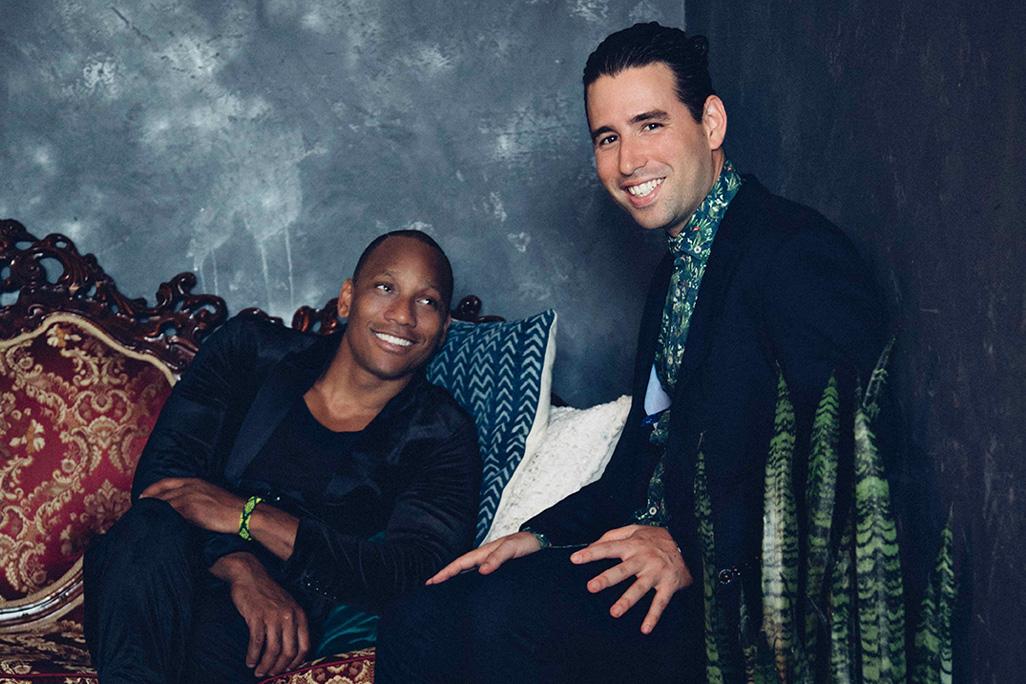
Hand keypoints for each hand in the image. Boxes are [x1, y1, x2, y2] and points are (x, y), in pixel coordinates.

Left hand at [140, 477, 242, 534]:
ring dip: (152, 513)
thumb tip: (185, 506)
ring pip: (163, 505)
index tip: (142, 497)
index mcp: (195, 481)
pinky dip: (161, 520)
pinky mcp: (191, 510)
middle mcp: (190, 486)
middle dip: (148, 502)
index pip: (166, 482)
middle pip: (161, 493)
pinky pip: (170, 515)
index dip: (151, 489)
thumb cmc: (230, 508)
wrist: (244, 513)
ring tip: (142, 521)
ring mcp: (190, 497)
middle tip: (137, 511)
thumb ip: (196, 496)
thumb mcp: (211, 495)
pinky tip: (155, 527)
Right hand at [212, 553, 309, 676]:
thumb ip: (292, 625)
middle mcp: (290, 616)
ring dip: (265, 665)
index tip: (288, 670)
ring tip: (259, 672)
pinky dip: (253, 655)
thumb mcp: (288, 606)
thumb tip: (290, 652)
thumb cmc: (268, 593)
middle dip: (279, 667)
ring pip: (273, 650)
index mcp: (300, 615)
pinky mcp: (257, 617)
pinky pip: (257, 643)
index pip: (305, 646)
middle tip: (270, 674)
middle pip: (288, 651)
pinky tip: (250, 661)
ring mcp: (274, 617)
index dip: (296, 662)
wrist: (250, 576)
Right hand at [426, 531, 540, 584]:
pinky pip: (477, 575)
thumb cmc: (525, 543)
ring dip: (455, 579)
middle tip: (430, 588)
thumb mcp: (511, 549)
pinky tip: (468, 588)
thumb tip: (481, 571)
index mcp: (483, 553)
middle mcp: (484, 558)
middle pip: (459, 568)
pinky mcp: (497, 567)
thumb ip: (497, 558)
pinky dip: (468, 581)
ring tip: (443, 590)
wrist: (540, 540)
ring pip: (467, 572)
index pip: (459, 564)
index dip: (445, 573)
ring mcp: (489, 562)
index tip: (431, 582)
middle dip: (444, 576)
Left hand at [570, 525, 692, 633]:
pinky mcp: (668, 585)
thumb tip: (591, 545)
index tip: (575, 559)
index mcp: (633, 544)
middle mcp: (643, 558)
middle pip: (622, 570)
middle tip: (591, 587)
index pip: (608, 548)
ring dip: (627, 601)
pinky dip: (653, 616)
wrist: (687, 544)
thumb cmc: (654, 539)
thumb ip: (611, 536)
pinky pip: (660, 603)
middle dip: (607, 578)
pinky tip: (645, 629)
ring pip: (640, 588)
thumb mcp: (634, 529)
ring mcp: (656, 572)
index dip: (591, 553)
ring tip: (614, 612)